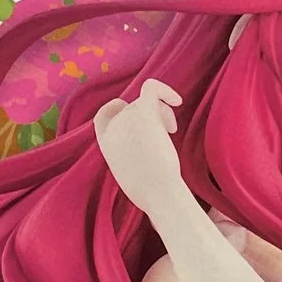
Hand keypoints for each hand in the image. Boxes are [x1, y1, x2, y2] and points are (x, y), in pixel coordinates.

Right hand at [94, 79, 187, 212]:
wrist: (158, 192)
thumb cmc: (150, 192)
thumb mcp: (128, 174)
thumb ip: (128, 156)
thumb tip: (143, 151)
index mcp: (106, 143)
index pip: (103, 117)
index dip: (119, 111)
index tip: (136, 118)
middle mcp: (114, 127)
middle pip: (131, 107)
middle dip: (151, 115)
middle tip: (168, 130)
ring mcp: (127, 118)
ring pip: (145, 101)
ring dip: (162, 112)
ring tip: (172, 130)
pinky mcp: (144, 113)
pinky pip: (151, 88)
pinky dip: (164, 90)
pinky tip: (178, 100)